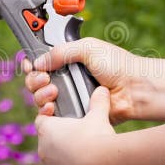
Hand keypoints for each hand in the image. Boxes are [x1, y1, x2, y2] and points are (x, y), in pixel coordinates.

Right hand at [22, 37, 142, 123]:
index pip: (42, 62)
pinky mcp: (73, 115)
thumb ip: (61, 51)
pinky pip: (53, 116)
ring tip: (52, 91)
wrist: (134, 89)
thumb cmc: (118, 66)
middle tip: (43, 79)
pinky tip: (51, 107)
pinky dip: (47, 111)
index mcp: (69, 60)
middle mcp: (67, 79)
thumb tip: (38, 62)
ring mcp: (69, 97)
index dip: (32, 64)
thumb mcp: (88, 48)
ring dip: (39, 94)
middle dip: (34, 80)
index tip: (29, 65)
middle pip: (36, 81)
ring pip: (40, 99)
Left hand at [35, 86, 115, 164]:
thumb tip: (102, 89)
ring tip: (85, 157)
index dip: (52, 119)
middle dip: (60, 140)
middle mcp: (44, 151)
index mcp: (47, 131)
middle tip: (80, 137)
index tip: (65, 119)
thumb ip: (98, 102)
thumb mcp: (98, 115)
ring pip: (54, 164)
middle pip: (47, 143)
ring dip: (65, 160)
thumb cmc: (98, 137)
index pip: (42, 121)